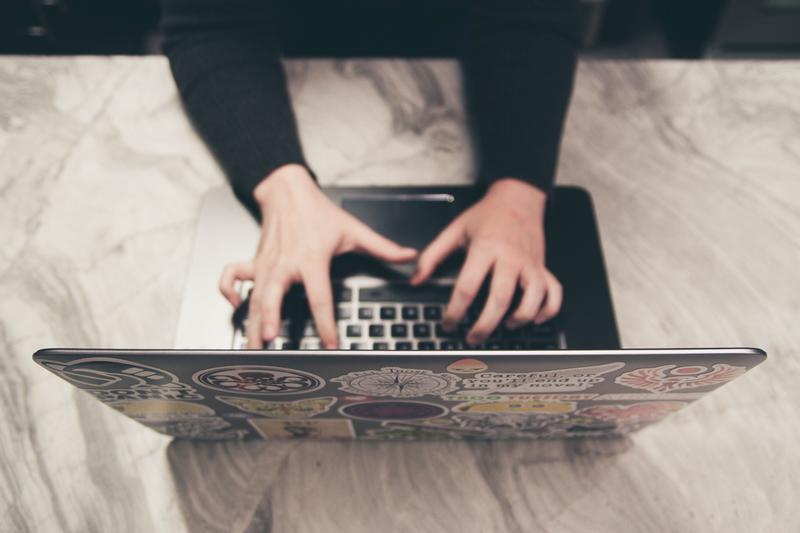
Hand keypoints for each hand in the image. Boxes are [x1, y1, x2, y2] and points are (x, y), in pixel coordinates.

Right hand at [219, 164, 416, 348]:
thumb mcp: (353, 229)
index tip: (330, 343)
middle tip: (268, 341)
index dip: (325, 323)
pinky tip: (235, 307)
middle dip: (268, 319)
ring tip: (250, 345)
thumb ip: (382, 247)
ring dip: (250, 320)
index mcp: (310, 259)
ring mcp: (266, 264)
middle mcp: (284, 264)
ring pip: (253, 295)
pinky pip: (232, 277)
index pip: (320, 297)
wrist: (287, 189)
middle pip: (273, 296)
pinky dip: (228, 291)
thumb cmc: (318, 212)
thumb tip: (409, 256)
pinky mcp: (254, 261)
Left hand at [411, 178, 561, 344]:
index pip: (468, 287)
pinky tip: (534, 319)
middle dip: (485, 325)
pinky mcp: (544, 267)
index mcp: (486, 248)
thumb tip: (416, 279)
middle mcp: (511, 258)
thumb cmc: (486, 215)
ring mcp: (531, 264)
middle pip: (500, 299)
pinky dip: (548, 309)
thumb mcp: (455, 230)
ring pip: (532, 298)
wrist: (518, 197)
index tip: (448, 324)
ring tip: (505, 327)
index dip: (455, 311)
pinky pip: (554, 292)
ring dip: (520, 318)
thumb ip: (433, 255)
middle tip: (473, 338)